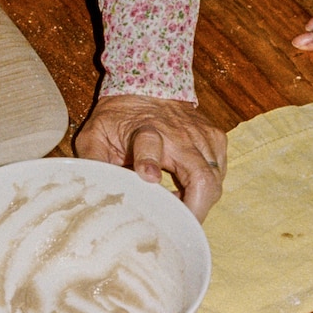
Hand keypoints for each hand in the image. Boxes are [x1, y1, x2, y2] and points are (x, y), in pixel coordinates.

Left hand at [75, 94, 226, 221]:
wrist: (149, 85)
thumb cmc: (120, 118)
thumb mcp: (95, 135)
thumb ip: (94, 163)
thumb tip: (93, 192)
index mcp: (145, 130)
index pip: (149, 143)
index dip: (149, 160)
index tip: (148, 177)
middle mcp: (179, 133)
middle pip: (201, 176)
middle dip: (194, 209)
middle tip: (180, 228)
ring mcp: (202, 136)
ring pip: (213, 182)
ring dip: (199, 202)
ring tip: (177, 208)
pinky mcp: (216, 139)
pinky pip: (218, 175)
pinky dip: (206, 190)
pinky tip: (185, 192)